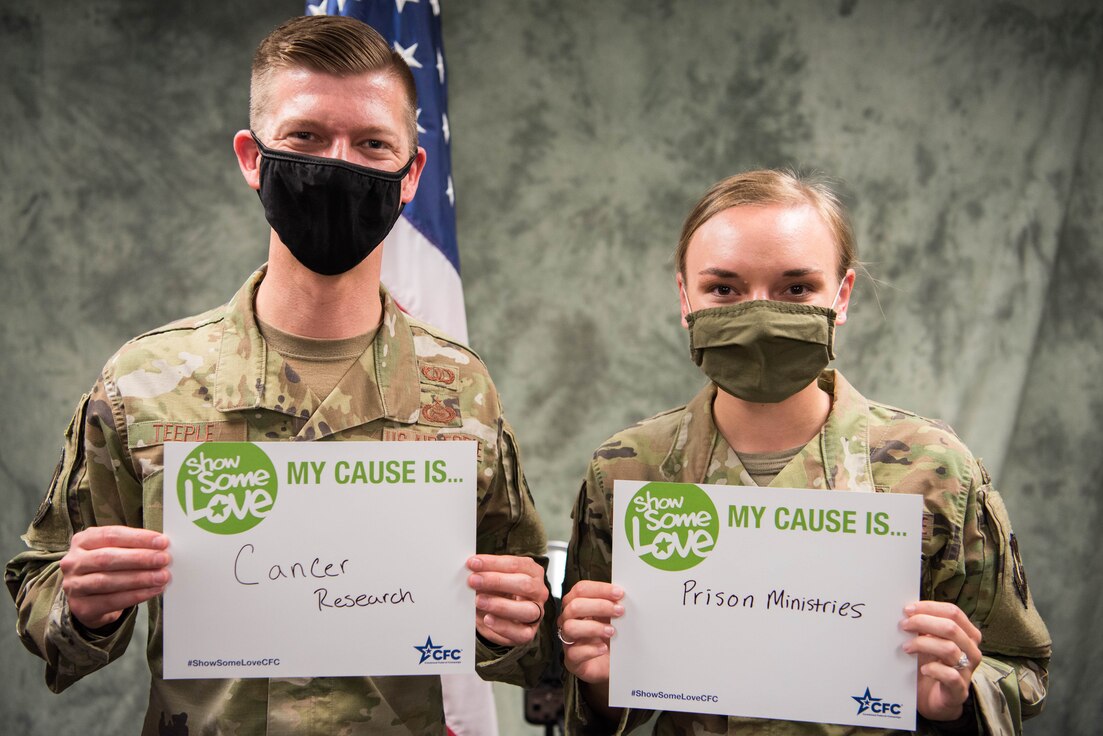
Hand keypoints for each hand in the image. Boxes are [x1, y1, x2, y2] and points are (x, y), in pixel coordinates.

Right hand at [59, 526, 170, 629]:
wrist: (89, 598)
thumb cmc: (107, 568)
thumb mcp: (114, 550)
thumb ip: (133, 546)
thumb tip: (162, 546)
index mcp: (82, 541)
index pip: (111, 535)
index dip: (138, 538)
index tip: (162, 541)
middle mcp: (73, 562)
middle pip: (107, 558)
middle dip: (139, 558)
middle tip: (163, 559)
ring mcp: (74, 585)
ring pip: (107, 581)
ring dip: (139, 578)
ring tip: (162, 577)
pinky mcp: (81, 607)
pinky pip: (111, 601)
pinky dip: (135, 595)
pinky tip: (152, 591)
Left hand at [467, 554, 548, 646]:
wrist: (498, 617)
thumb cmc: (498, 593)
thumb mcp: (492, 579)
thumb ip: (485, 573)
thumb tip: (470, 568)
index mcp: (532, 572)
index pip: (516, 564)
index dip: (493, 563)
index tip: (473, 563)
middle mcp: (538, 591)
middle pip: (524, 584)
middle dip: (496, 581)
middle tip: (473, 580)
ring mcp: (537, 613)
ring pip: (527, 609)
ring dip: (500, 605)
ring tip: (479, 601)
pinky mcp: (529, 632)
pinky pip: (521, 633)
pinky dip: (503, 626)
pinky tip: (488, 619)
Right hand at [557, 580, 623, 685]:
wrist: (610, 664)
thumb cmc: (609, 638)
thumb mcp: (611, 618)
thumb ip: (613, 605)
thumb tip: (623, 596)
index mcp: (577, 605)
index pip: (581, 589)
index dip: (600, 589)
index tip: (618, 593)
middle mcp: (569, 620)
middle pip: (574, 606)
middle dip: (599, 606)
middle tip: (619, 611)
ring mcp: (569, 640)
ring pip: (570, 627)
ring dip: (594, 627)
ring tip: (611, 631)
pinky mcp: (572, 660)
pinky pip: (574, 653)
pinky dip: (591, 650)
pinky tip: (603, 648)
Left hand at [901, 601, 982, 720]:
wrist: (934, 699)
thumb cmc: (932, 665)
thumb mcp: (929, 642)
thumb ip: (924, 626)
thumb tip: (908, 611)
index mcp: (967, 635)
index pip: (953, 612)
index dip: (930, 607)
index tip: (908, 609)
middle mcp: (971, 651)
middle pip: (951, 628)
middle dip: (923, 622)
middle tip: (904, 625)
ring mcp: (967, 671)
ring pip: (949, 649)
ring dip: (923, 644)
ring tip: (906, 647)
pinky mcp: (959, 690)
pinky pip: (950, 675)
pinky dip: (933, 669)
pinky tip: (923, 669)